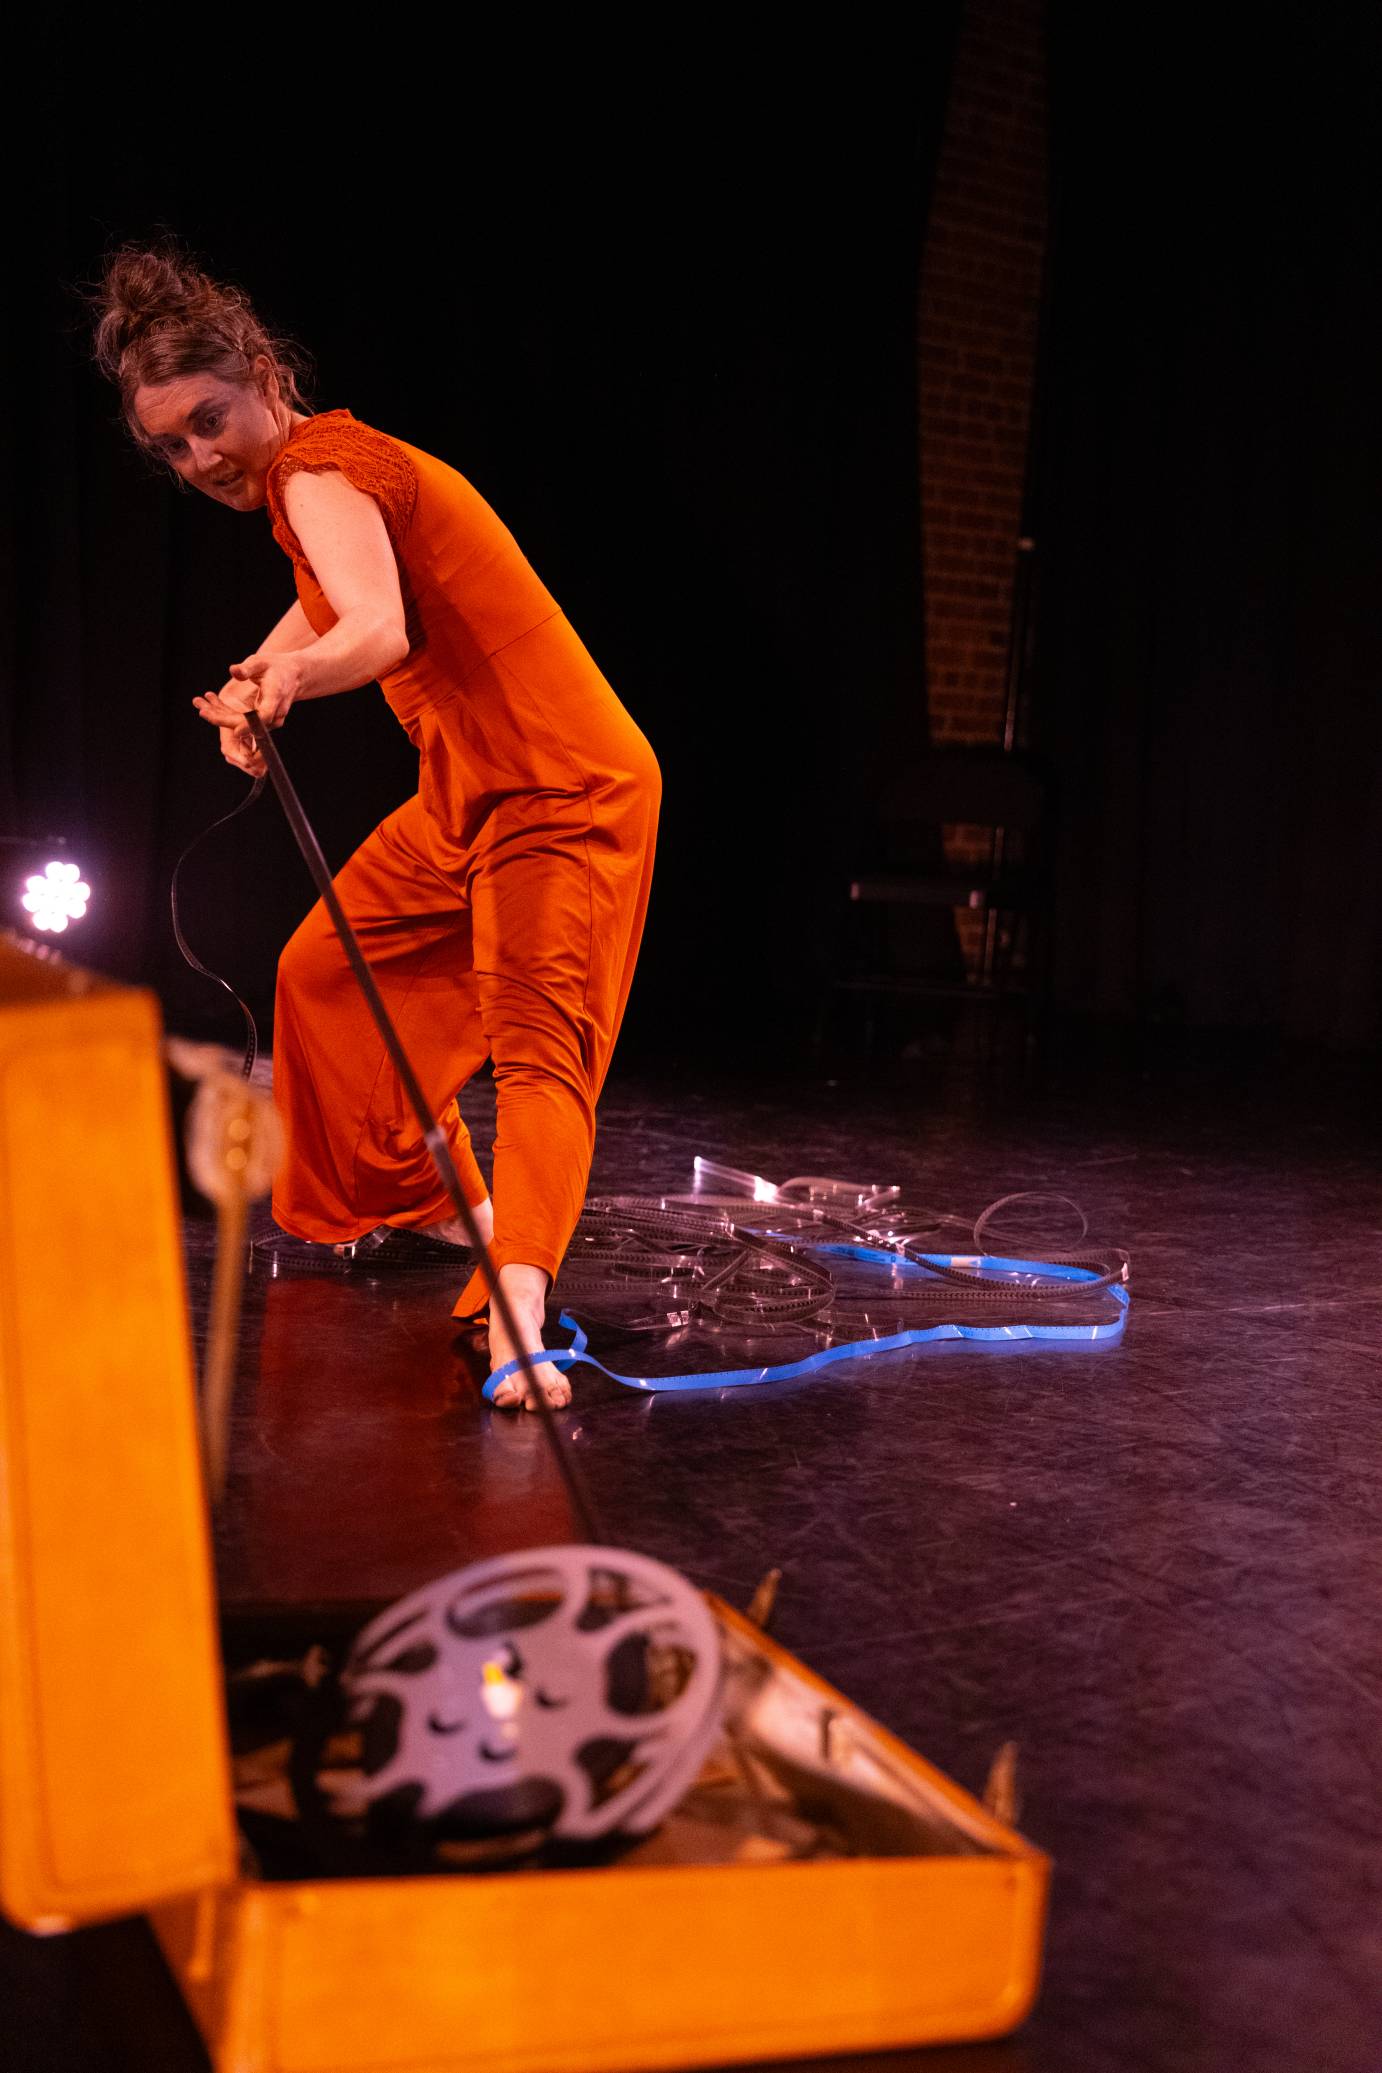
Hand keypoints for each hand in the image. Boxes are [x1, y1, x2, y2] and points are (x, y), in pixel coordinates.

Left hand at [192, 652, 302, 776]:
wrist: (293, 675)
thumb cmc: (276, 666)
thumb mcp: (261, 662)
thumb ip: (248, 668)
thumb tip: (234, 671)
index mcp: (276, 698)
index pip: (264, 716)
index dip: (250, 725)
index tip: (235, 732)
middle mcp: (275, 714)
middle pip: (249, 724)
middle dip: (224, 719)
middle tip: (202, 711)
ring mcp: (269, 720)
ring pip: (243, 724)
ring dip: (220, 717)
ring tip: (200, 704)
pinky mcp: (262, 721)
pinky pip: (242, 722)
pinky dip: (225, 715)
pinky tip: (209, 705)